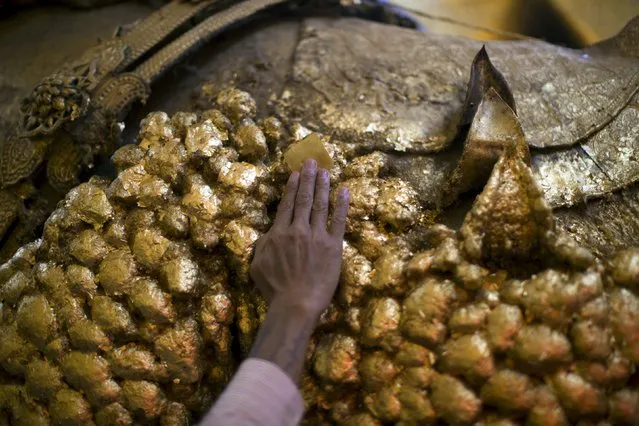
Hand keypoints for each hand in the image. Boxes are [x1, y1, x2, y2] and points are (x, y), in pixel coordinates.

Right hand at [250, 159, 349, 318]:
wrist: (296, 303)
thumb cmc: (275, 289)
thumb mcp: (257, 266)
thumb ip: (262, 246)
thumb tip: (267, 234)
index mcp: (279, 233)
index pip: (286, 205)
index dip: (292, 187)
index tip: (296, 173)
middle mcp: (298, 229)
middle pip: (304, 199)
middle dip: (308, 178)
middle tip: (311, 161)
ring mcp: (317, 236)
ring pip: (320, 205)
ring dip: (323, 186)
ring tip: (325, 171)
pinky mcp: (334, 246)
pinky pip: (338, 221)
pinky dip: (341, 204)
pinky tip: (344, 191)